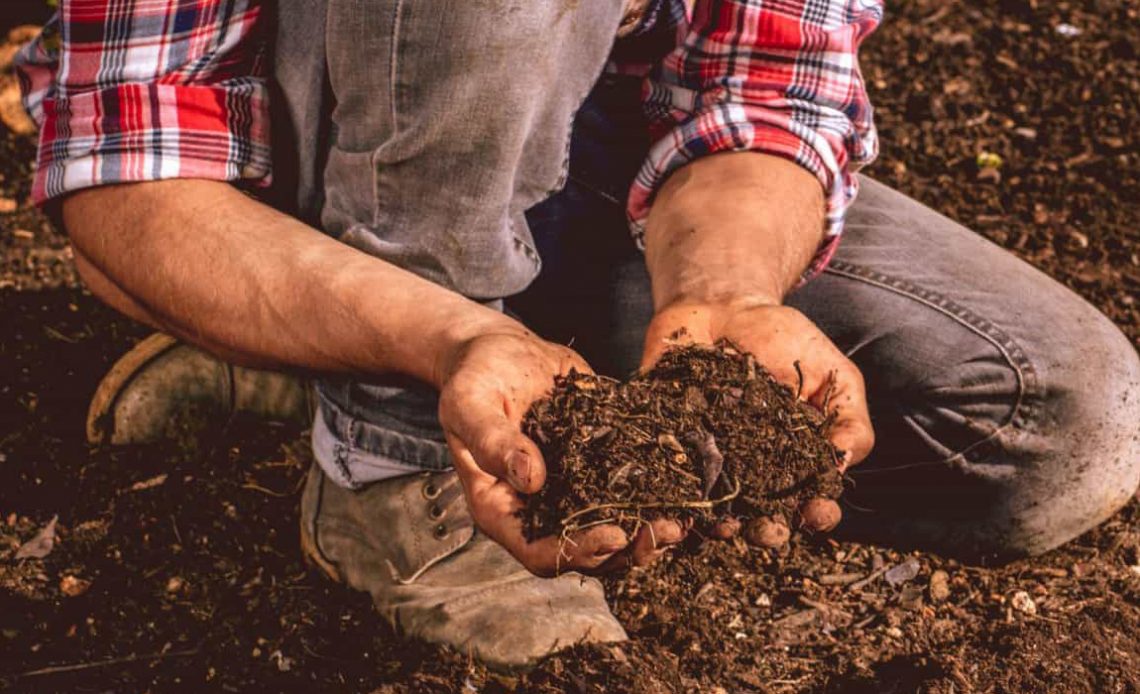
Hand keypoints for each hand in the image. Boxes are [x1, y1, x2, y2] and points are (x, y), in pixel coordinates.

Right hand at [438, 328, 683, 575]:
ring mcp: (574, 490)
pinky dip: (660, 493)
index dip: (578, 551)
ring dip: (650, 531)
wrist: (501, 350)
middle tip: (666, 531)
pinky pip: (631, 488)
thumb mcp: (470, 403)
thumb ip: (492, 440)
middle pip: (586, 551)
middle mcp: (541, 509)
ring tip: (684, 519)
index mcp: (502, 507)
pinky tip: (692, 484)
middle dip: (629, 549)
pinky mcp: (601, 464)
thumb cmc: (476, 378)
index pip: (539, 551)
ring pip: (616, 528)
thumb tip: (530, 478)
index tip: (614, 535)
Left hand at [642, 300, 874, 529]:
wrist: (723, 304)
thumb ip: (847, 418)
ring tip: (721, 525)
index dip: (817, 513)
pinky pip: (662, 472)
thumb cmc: (784, 341)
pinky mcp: (665, 442)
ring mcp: (705, 461)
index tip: (817, 513)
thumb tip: (844, 462)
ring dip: (715, 524)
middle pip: (759, 517)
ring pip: (709, 508)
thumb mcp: (831, 373)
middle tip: (767, 529)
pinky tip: (670, 499)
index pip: (810, 500)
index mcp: (794, 462)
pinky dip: (663, 489)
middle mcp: (749, 472)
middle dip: (766, 531)